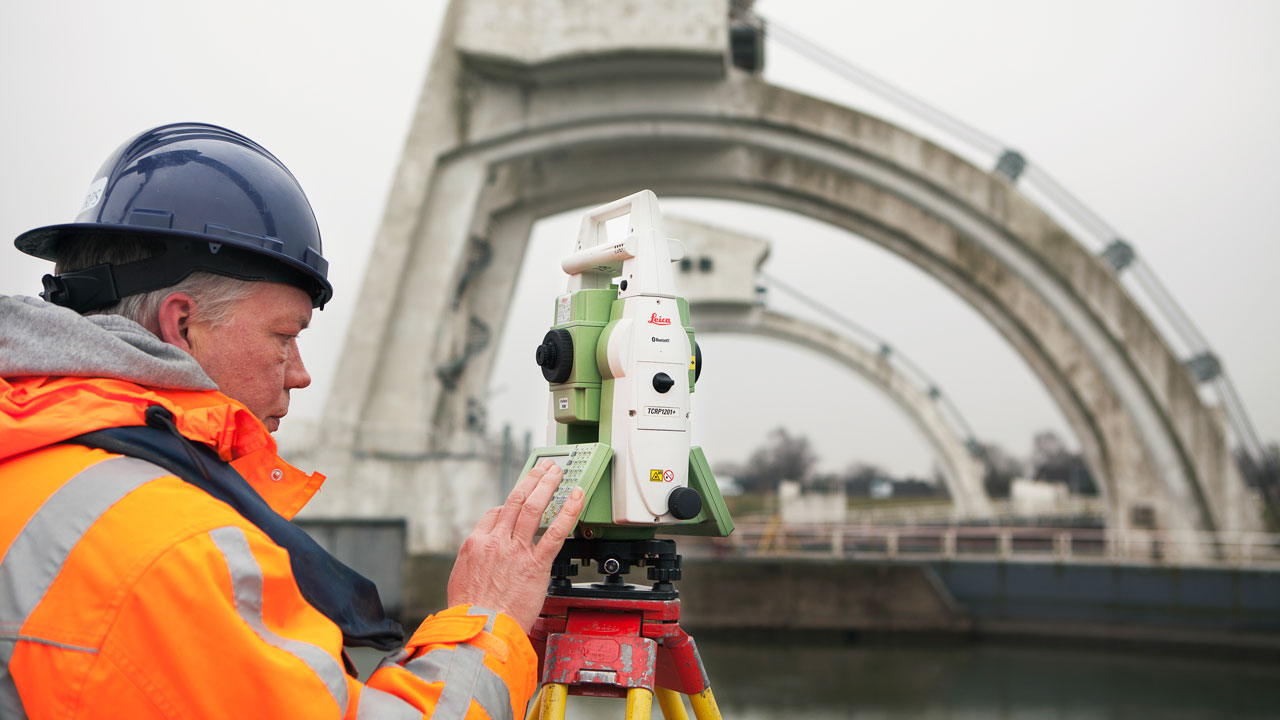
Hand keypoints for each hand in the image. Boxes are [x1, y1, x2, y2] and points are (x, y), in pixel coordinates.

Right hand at [446, 460, 584, 632]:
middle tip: (544, 469)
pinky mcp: (536, 563)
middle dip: (532, 480)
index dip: (511, 504)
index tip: (521, 502)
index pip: (496, 513)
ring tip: (557, 472)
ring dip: (547, 485)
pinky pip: (556, 531)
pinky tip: (576, 497)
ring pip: (533, 507)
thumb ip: (475, 562)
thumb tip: (482, 557)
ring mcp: (517, 550)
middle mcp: (496, 541)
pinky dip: (568, 511)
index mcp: (476, 543)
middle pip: (516, 500)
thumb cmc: (472, 612)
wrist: (482, 629)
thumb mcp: (461, 579)